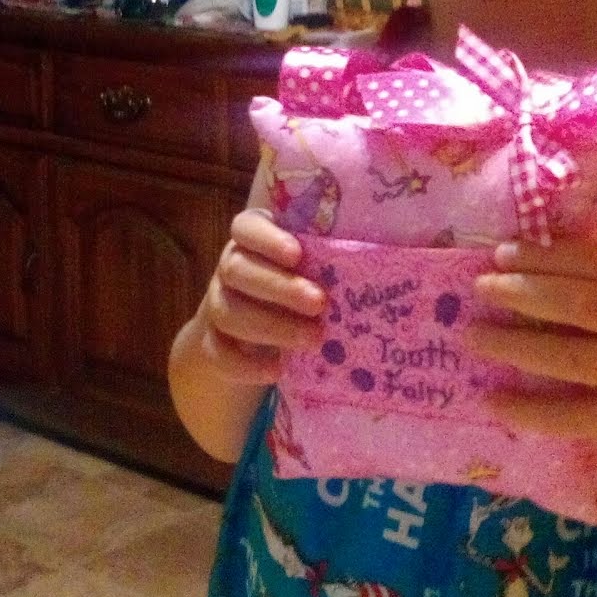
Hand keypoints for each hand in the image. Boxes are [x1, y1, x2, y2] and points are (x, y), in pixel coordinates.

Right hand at [195, 209, 326, 386]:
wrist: (260, 328)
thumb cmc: (302, 284)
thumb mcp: (315, 265)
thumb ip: (330, 257)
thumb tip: (382, 256)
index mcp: (253, 238)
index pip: (246, 227)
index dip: (267, 239)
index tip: (297, 254)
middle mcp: (230, 266)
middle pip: (237, 269)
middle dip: (279, 287)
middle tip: (320, 303)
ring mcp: (217, 303)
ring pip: (228, 312)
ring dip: (271, 327)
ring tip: (314, 339)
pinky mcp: (213, 341)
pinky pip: (218, 353)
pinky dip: (246, 364)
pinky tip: (277, 370)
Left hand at [465, 238, 596, 450]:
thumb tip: (533, 254)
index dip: (548, 255)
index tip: (502, 253)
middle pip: (581, 304)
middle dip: (524, 293)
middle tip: (479, 287)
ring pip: (572, 359)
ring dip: (516, 346)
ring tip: (473, 335)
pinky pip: (574, 415)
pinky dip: (531, 410)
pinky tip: (494, 401)